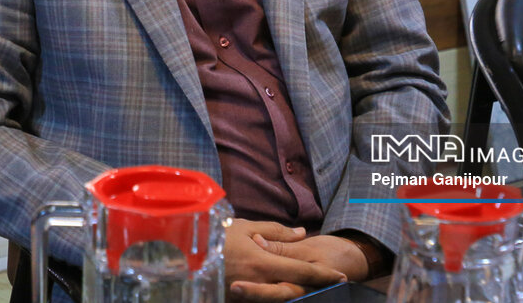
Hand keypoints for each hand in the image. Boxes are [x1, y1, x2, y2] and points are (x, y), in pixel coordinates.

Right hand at [224, 221, 347, 301]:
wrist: (180, 250)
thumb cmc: (213, 233)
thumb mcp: (245, 226)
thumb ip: (275, 231)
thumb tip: (301, 233)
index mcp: (263, 262)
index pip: (302, 270)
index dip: (323, 274)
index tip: (342, 276)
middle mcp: (258, 281)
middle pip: (295, 288)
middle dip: (316, 286)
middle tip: (334, 283)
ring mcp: (247, 292)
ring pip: (279, 295)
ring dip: (296, 290)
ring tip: (312, 285)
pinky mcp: (236, 297)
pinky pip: (261, 297)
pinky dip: (274, 292)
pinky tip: (281, 286)